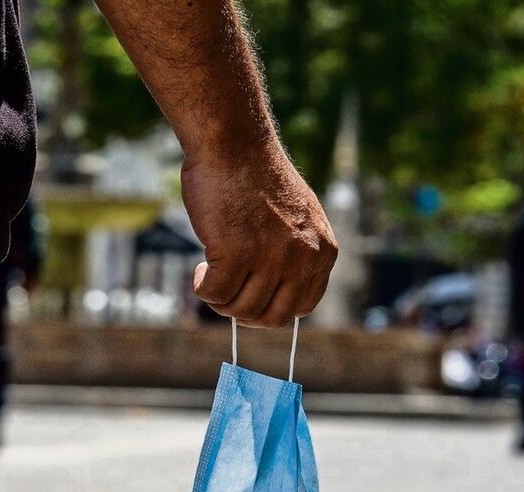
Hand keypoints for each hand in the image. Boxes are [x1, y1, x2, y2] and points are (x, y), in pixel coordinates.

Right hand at [181, 145, 337, 327]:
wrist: (235, 143)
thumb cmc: (257, 176)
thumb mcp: (297, 217)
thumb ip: (297, 252)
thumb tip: (279, 289)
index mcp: (324, 251)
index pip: (304, 306)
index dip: (274, 308)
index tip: (253, 296)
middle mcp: (303, 259)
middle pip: (274, 317)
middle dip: (247, 313)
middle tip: (227, 294)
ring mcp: (272, 258)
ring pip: (243, 309)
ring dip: (221, 301)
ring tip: (210, 276)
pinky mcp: (237, 255)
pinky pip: (216, 295)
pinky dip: (203, 290)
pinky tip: (199, 271)